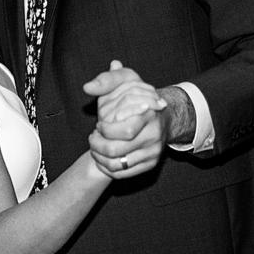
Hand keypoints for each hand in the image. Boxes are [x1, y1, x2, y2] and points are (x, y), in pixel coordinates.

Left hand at [83, 61, 168, 177]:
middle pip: (116, 150)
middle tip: (93, 136)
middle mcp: (154, 136)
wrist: (164, 116)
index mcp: (149, 115)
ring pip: (117, 164)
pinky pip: (122, 173)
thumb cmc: (139, 98)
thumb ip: (107, 80)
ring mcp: (153, 152)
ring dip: (99, 157)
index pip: (125, 130)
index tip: (99, 124)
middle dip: (97, 144)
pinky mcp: (150, 164)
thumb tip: (88, 87)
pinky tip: (102, 157)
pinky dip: (106, 168)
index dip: (106, 130)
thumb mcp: (126, 81)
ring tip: (96, 146)